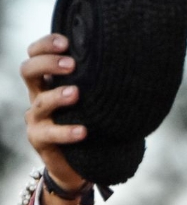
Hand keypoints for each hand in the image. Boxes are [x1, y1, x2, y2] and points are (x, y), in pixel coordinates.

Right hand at [21, 33, 86, 204]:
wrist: (78, 163)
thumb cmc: (91, 122)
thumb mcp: (94, 98)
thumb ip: (101, 82)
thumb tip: (139, 61)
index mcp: (49, 81)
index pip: (36, 54)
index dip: (46, 45)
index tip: (66, 42)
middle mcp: (38, 95)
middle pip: (28, 71)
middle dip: (48, 63)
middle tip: (72, 65)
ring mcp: (37, 118)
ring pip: (39, 102)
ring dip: (57, 96)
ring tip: (76, 93)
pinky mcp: (39, 140)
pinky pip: (49, 134)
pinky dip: (66, 132)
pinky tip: (83, 131)